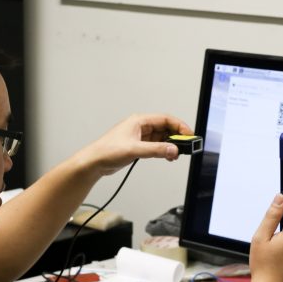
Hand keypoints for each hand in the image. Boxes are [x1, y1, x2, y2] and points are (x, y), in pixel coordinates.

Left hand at [75, 114, 192, 176]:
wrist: (94, 162)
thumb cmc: (107, 151)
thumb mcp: (135, 150)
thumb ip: (156, 150)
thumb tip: (173, 150)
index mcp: (139, 121)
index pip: (165, 119)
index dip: (179, 126)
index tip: (188, 135)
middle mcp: (140, 126)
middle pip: (165, 127)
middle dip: (176, 136)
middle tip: (185, 147)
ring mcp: (139, 136)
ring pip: (161, 137)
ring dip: (170, 145)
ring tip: (176, 154)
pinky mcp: (138, 146)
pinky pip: (156, 145)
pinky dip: (163, 150)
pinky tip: (167, 156)